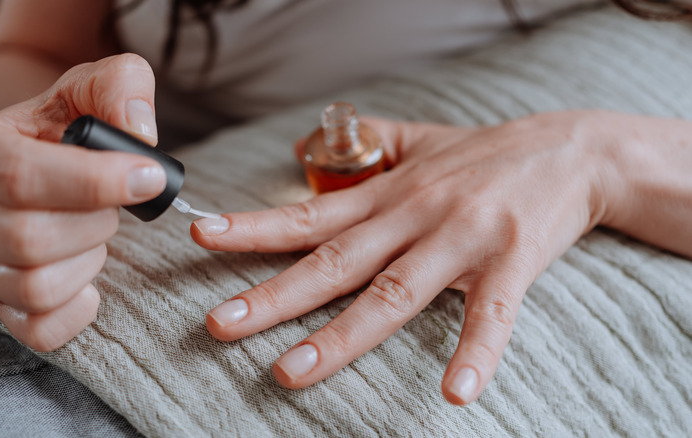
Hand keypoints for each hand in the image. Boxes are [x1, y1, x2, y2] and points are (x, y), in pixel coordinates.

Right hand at [0, 54, 164, 351]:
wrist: (44, 162)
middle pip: (28, 238)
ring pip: (35, 288)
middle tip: (113, 207)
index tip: (148, 177)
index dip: (95, 182)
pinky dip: (79, 308)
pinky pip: (39, 330)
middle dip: (95, 223)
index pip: (21, 176)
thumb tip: (139, 134)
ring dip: (89, 261)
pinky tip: (88, 275)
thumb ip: (120, 88)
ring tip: (94, 233)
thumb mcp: (92, 89)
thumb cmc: (68, 128)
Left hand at [192, 111, 612, 403]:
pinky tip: (455, 393)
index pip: (309, 214)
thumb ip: (362, 141)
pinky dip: (474, 352)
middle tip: (220, 325)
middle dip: (273, 297)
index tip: (205, 236)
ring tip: (292, 371)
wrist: (569, 150)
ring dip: (340, 336)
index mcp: (386, 194)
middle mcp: (412, 216)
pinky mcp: (509, 261)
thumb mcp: (415, 140)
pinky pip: (490, 314)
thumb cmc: (483, 153)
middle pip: (333, 263)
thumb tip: (303, 144)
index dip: (254, 227)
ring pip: (392, 293)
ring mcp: (459, 240)